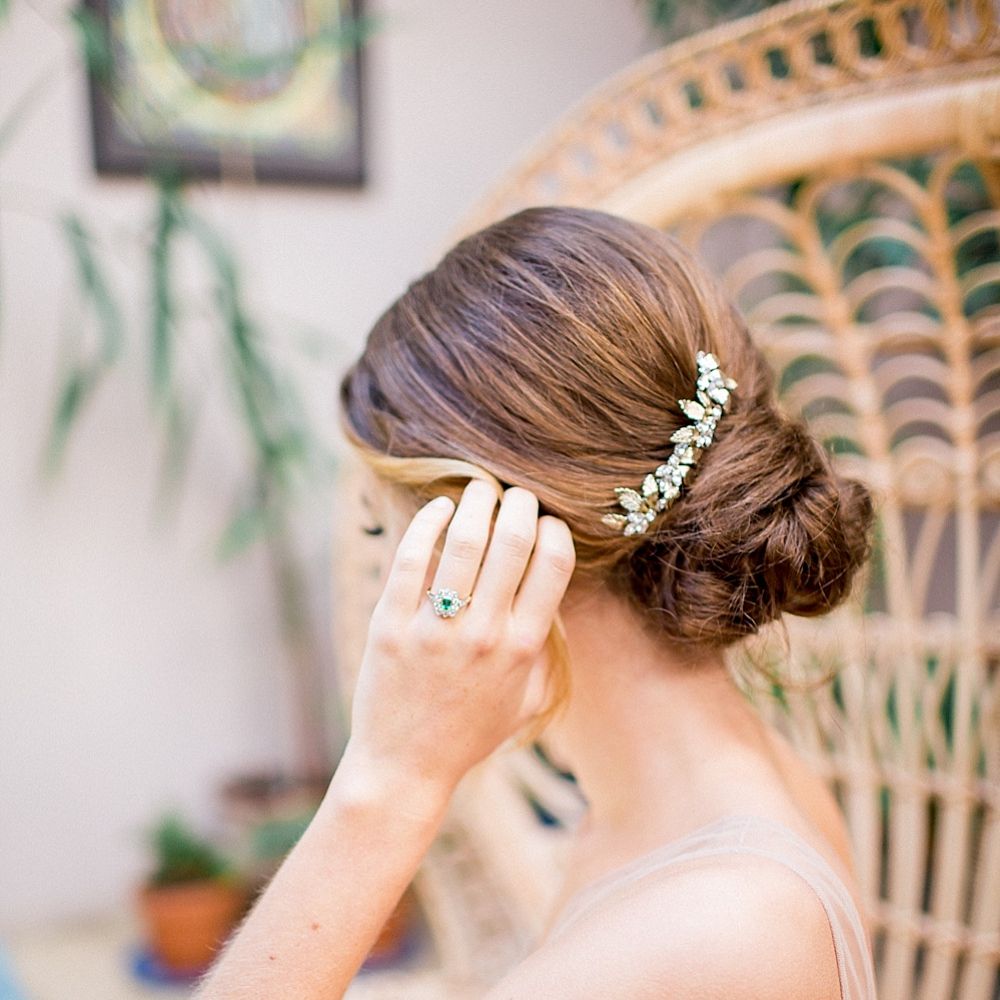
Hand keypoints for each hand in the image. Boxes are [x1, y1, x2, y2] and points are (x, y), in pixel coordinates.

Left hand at [341, 480, 575, 801]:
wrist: (407, 766)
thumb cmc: (471, 732)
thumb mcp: (527, 697)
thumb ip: (544, 646)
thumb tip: (546, 590)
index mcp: (523, 647)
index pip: (554, 563)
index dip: (555, 529)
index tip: (546, 522)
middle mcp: (484, 634)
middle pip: (513, 541)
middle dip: (520, 504)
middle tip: (515, 495)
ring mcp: (435, 629)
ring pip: (464, 540)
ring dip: (477, 502)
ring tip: (479, 490)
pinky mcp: (390, 625)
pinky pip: (411, 558)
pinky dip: (427, 521)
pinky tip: (438, 508)